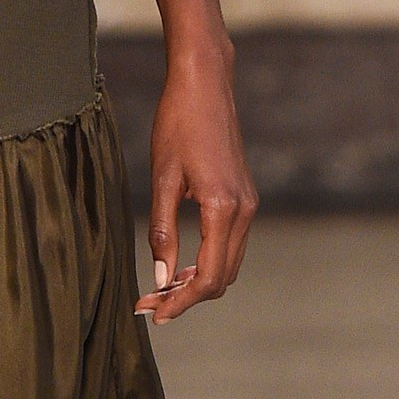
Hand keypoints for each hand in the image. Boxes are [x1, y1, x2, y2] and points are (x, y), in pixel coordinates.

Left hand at [135, 57, 256, 322]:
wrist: (205, 85)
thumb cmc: (178, 124)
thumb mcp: (162, 178)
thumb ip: (162, 231)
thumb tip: (161, 277)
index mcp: (224, 209)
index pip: (208, 277)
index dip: (181, 302)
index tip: (154, 313)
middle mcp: (244, 211)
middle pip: (222, 278)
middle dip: (187, 297)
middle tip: (149, 304)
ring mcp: (249, 205)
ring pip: (229, 264)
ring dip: (198, 281)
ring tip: (161, 288)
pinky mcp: (245, 198)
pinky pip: (231, 244)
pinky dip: (208, 261)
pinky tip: (181, 263)